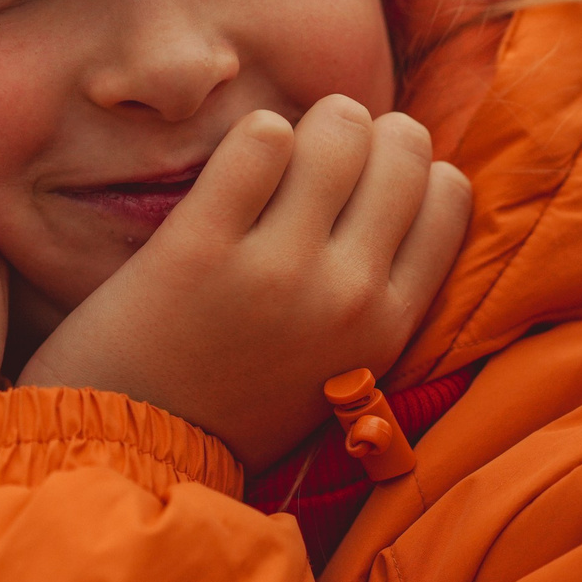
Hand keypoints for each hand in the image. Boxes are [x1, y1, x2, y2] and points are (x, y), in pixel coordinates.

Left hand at [19, 94, 471, 469]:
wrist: (130, 457)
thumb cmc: (232, 408)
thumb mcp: (338, 371)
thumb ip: (377, 297)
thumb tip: (407, 193)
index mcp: (388, 326)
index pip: (451, 195)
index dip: (410, 168)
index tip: (367, 181)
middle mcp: (348, 295)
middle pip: (405, 145)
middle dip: (365, 133)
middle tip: (320, 158)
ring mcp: (276, 270)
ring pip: (340, 127)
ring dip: (310, 123)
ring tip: (276, 153)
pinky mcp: (201, 247)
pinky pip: (260, 138)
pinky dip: (254, 134)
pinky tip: (235, 165)